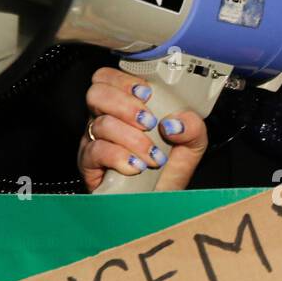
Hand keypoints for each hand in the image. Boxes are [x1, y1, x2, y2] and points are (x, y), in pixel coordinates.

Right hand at [79, 67, 206, 191]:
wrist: (160, 202)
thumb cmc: (169, 170)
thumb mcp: (191, 144)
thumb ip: (192, 126)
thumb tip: (174, 122)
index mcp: (125, 106)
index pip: (109, 78)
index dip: (123, 80)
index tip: (147, 94)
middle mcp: (105, 119)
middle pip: (97, 93)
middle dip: (126, 105)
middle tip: (148, 123)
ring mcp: (94, 140)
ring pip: (101, 123)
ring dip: (132, 138)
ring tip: (152, 156)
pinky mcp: (89, 164)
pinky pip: (96, 151)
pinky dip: (119, 157)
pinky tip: (136, 166)